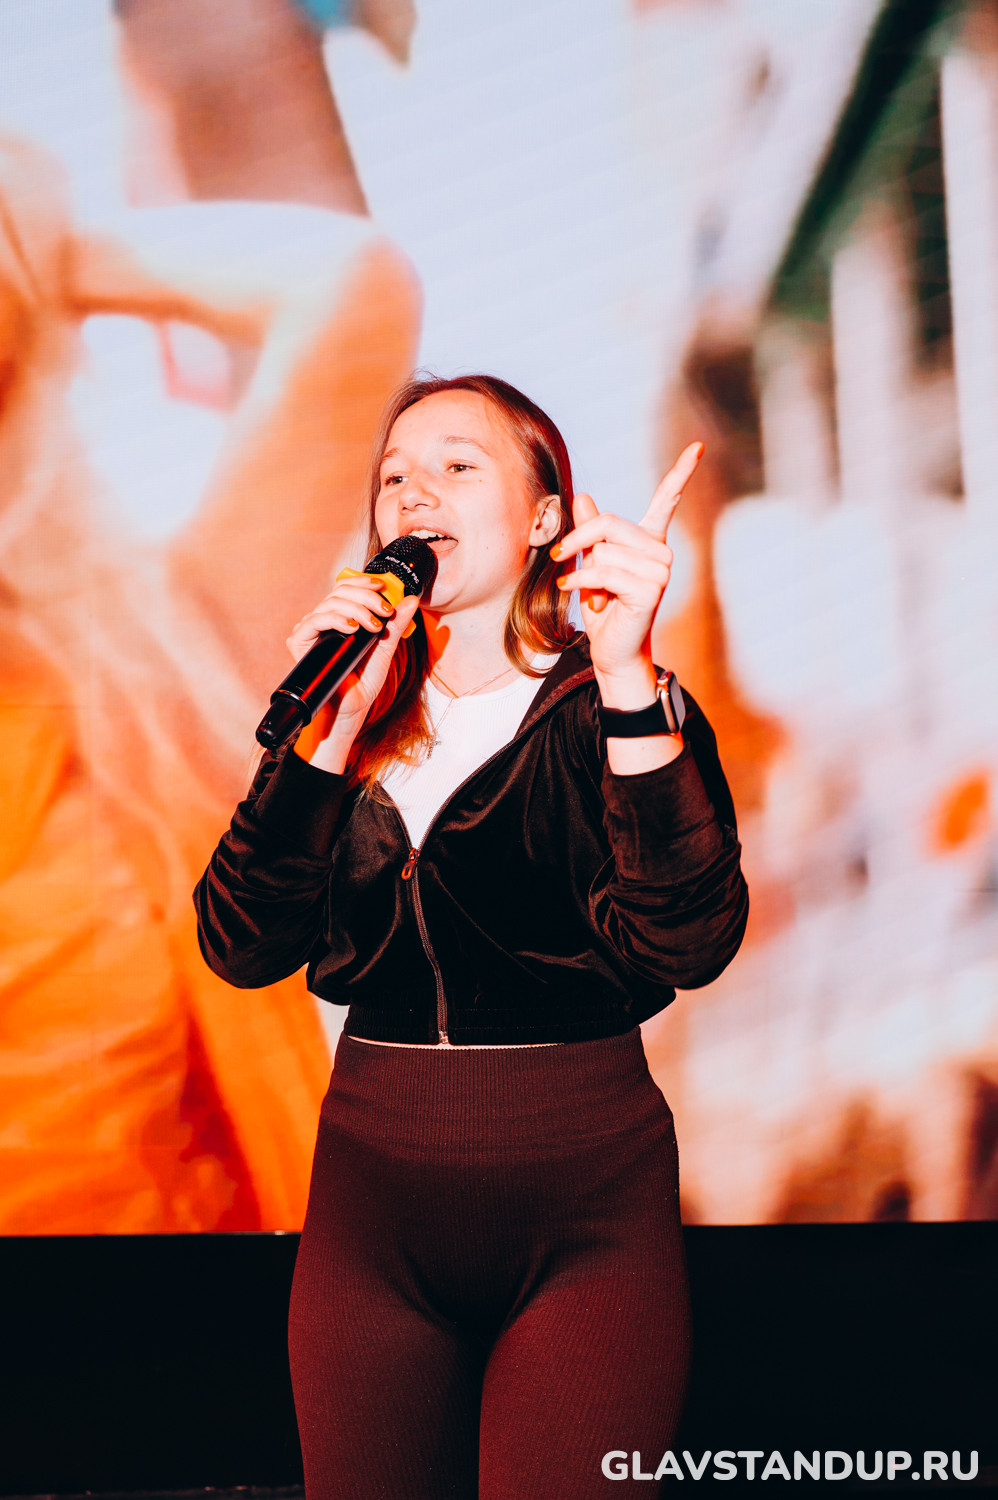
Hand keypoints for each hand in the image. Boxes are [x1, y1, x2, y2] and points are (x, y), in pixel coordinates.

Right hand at [287, 577, 421, 767]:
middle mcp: (324, 620)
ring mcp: (311, 630)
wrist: (351, 708)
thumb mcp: (385, 648)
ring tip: (373, 625)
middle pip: (340, 591)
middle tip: (385, 611)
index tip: (383, 587)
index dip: (363, 581)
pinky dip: (335, 619)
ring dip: (356, 608)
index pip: (346, 588)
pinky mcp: (299, 642)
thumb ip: (396, 624)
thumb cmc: (363, 681)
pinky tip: (351, 627)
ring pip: (330, 603)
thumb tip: (412, 600)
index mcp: (341, 617)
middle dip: (366, 596)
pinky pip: (314, 620)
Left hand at [552, 442, 702, 697]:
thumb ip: (589, 531)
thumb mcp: (591, 563)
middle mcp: (661, 553)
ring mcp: (660, 572)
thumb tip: (582, 495)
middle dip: (579, 540)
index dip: (681, 473)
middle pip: (609, 524)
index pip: (667, 501)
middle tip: (563, 556)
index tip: (698, 446)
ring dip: (585, 573)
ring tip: (594, 594)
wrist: (612, 651)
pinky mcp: (650, 590)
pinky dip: (584, 584)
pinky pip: (604, 573)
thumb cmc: (604, 608)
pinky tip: (585, 598)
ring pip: (604, 552)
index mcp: (650, 541)